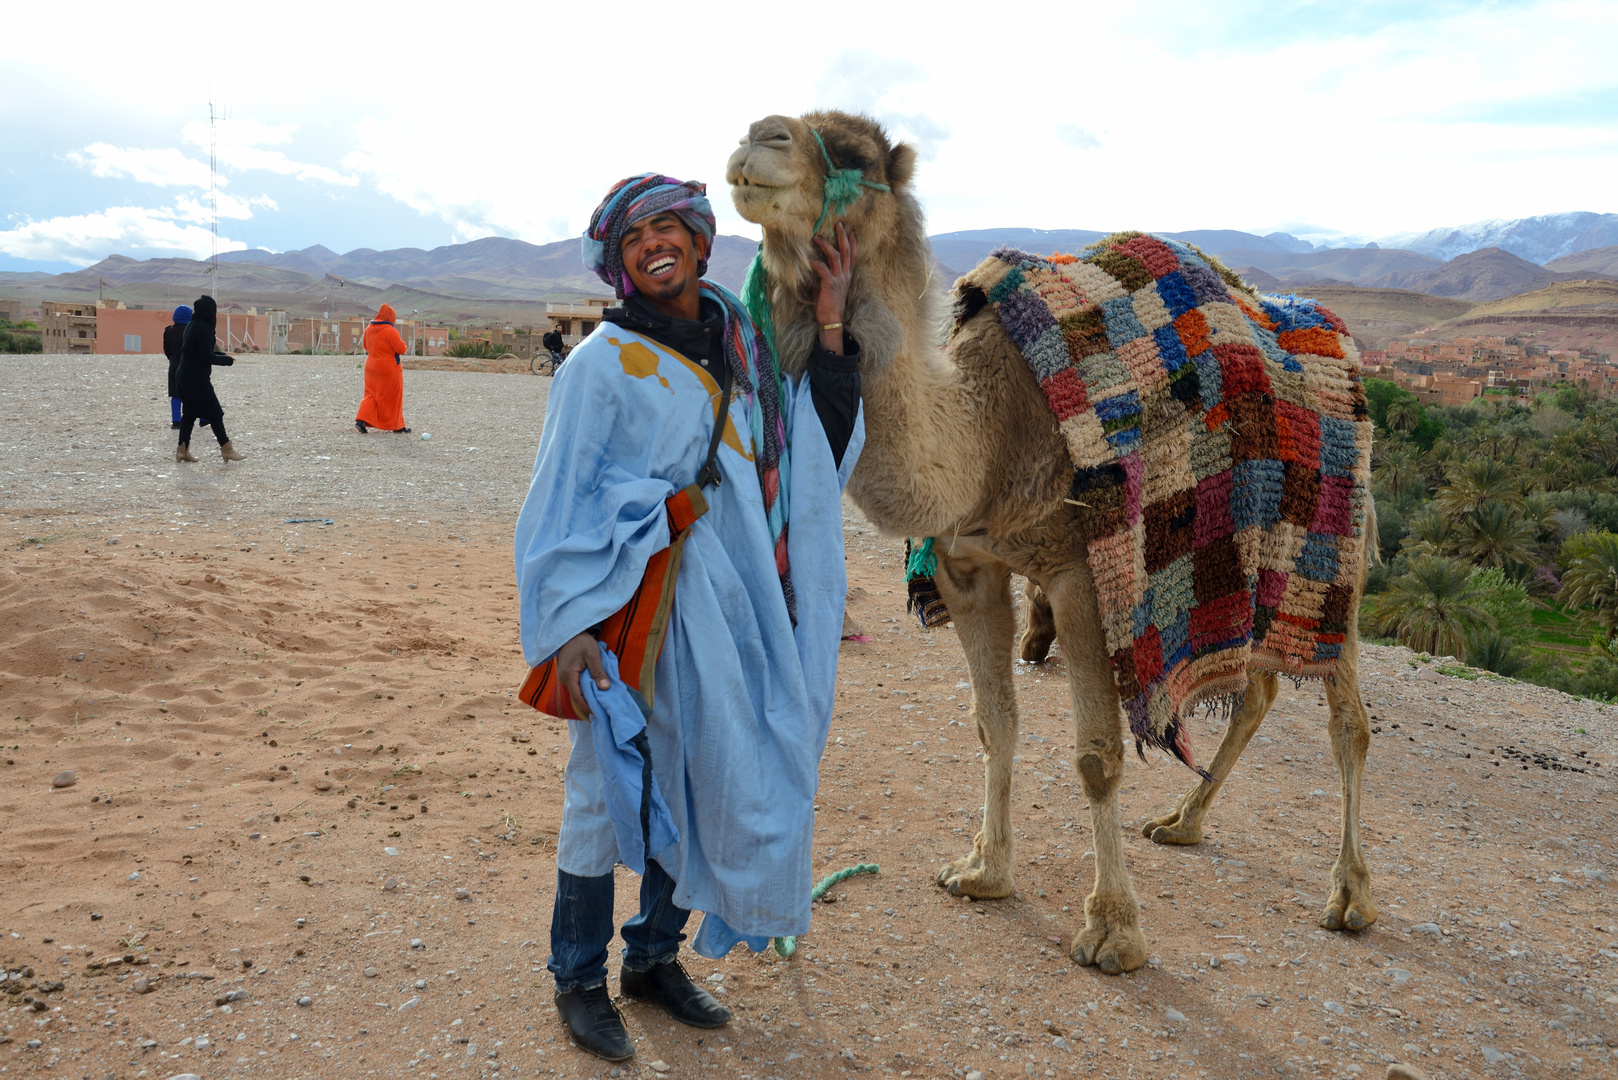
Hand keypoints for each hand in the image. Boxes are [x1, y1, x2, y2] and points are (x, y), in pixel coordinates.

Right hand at [556, 632, 608, 719]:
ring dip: (588, 696)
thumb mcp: (593, 655)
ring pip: (577, 691)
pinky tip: (595, 691)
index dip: (589, 706)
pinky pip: (576, 686)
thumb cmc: (581, 642)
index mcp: (569, 676)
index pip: (579, 697)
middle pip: (577, 696)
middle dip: (590, 703)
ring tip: (601, 701)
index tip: (599, 713)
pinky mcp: (567, 675)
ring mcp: (564, 677)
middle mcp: (564, 679)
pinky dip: (585, 690)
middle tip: (603, 709)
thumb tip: (605, 688)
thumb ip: (598, 671)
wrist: (569, 633)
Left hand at [812, 222, 856, 353]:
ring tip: (817, 237)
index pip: (852, 256)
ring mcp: (838, 278)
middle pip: (846, 251)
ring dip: (826, 245)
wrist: (832, 320)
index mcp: (847, 275)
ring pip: (835, 256)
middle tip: (838, 224)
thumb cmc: (828, 305)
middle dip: (842, 236)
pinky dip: (815, 262)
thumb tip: (816, 265)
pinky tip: (808, 260)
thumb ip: (826, 275)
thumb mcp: (829, 287)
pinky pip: (823, 268)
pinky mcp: (830, 283)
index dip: (852, 243)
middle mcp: (845, 275)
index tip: (851, 232)